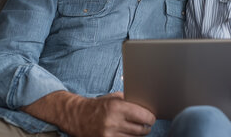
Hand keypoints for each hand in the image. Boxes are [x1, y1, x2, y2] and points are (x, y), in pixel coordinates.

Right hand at [22, 91, 155, 136]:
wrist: (78, 116)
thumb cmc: (98, 105)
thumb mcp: (114, 98)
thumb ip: (129, 101)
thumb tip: (147, 105)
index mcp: (117, 107)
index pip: (143, 116)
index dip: (151, 118)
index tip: (152, 117)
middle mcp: (113, 122)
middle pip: (141, 130)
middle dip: (147, 127)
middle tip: (147, 123)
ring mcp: (109, 134)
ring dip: (139, 134)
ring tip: (138, 128)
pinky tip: (128, 133)